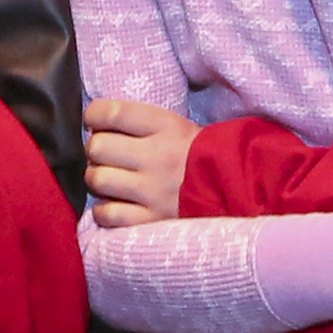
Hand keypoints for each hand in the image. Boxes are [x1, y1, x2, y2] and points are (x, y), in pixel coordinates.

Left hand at [84, 95, 200, 228]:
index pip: (112, 113)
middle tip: (107, 156)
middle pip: (97, 147)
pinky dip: (104, 211)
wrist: (238, 188)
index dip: (94, 116)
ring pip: (97, 180)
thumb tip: (99, 128)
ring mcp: (152, 191)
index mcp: (165, 126)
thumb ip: (142, 125)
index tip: (95, 122)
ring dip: (98, 179)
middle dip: (97, 150)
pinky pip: (107, 214)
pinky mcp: (151, 220)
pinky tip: (114, 205)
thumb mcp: (179, 127)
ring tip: (111, 181)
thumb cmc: (202, 155)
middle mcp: (156, 156)